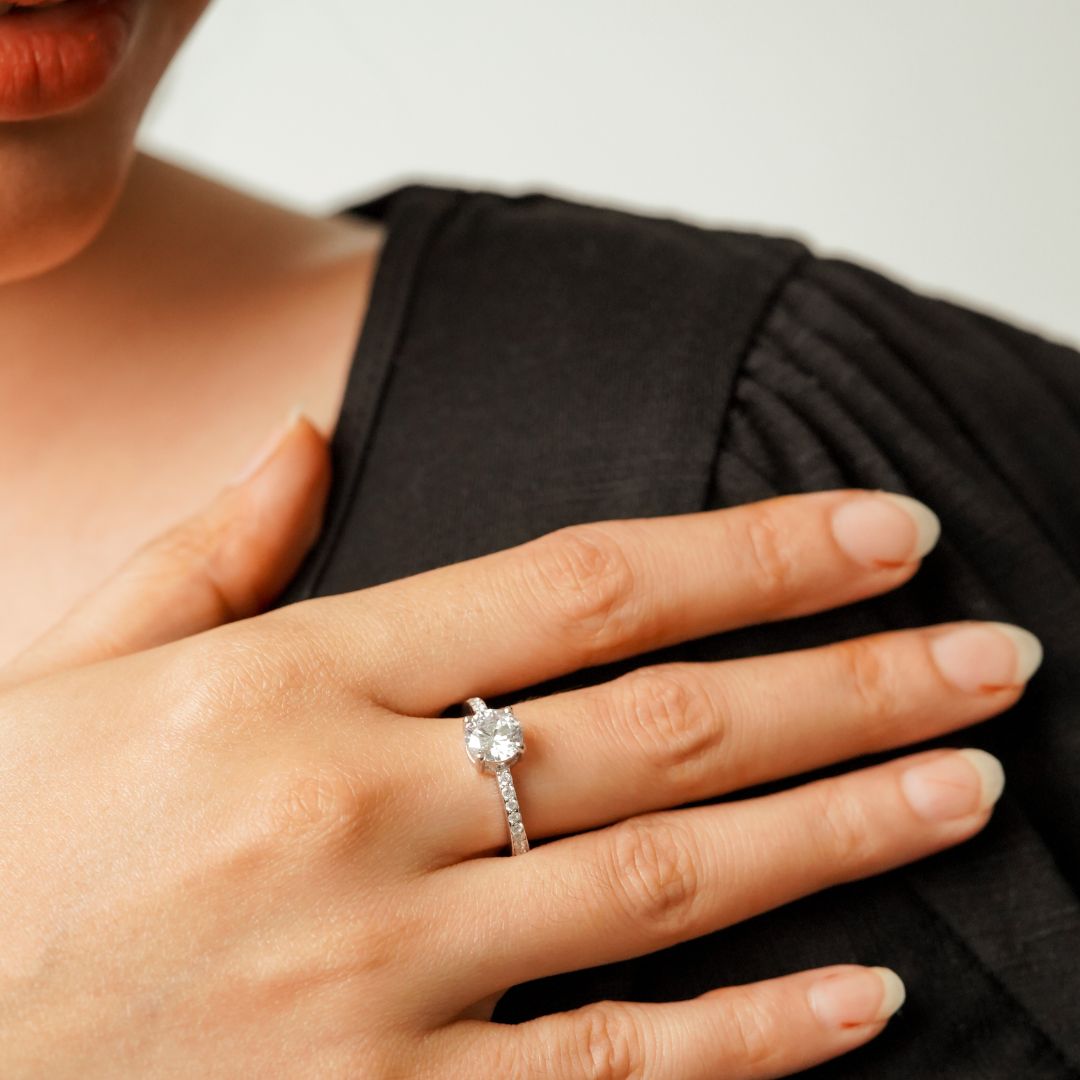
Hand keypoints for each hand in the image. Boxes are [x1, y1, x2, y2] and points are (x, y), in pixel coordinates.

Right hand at [0, 460, 1038, 1077]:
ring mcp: (383, 984)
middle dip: (854, 685)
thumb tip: (307, 437)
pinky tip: (868, 997)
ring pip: (674, 888)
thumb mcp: (77, 663)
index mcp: (291, 682)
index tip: (882, 532)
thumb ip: (212, 547)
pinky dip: (755, 1039)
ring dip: (845, 835)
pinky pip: (615, 1075)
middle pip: (671, 729)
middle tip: (990, 660)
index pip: (587, 584)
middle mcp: (359, 818)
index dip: (758, 552)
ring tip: (968, 787)